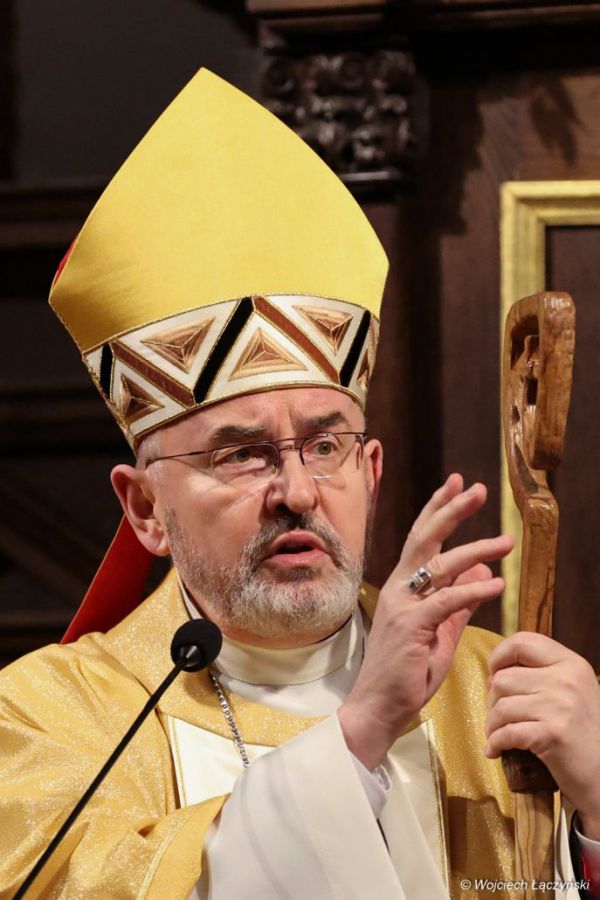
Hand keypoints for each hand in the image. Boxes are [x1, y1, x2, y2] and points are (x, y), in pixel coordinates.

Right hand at [338, 473, 513, 769]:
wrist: (377, 707)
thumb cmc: (405, 672)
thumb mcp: (439, 633)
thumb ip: (458, 603)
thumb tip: (480, 572)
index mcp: (402, 587)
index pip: (421, 539)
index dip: (439, 509)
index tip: (458, 483)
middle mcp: (398, 589)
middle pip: (424, 538)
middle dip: (452, 510)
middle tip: (479, 489)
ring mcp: (402, 606)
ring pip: (439, 565)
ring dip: (476, 549)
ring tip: (506, 541)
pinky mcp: (410, 627)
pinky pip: (446, 602)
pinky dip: (473, 590)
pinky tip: (496, 583)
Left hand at [485, 632, 599, 838]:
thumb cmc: (583, 733)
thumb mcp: (572, 691)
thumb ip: (542, 675)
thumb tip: (495, 672)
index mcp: (571, 663)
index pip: (523, 642)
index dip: (499, 656)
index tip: (493, 674)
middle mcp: (568, 679)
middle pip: (503, 677)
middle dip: (492, 700)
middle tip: (498, 716)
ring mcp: (561, 706)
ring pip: (501, 706)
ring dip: (492, 724)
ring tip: (496, 735)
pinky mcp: (553, 734)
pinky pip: (507, 732)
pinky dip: (495, 743)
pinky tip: (495, 750)